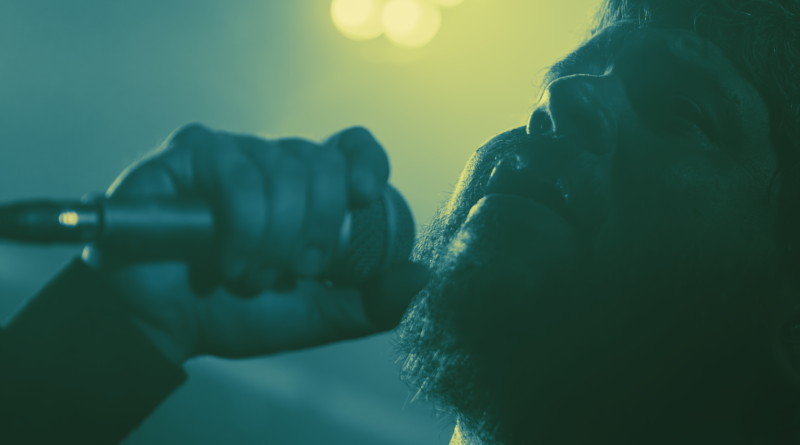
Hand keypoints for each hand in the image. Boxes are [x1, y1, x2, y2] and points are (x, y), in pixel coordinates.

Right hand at [84, 124, 428, 364]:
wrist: (167, 326)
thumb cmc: (237, 312)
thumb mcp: (317, 314)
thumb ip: (371, 302)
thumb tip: (423, 277)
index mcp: (309, 190)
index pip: (352, 148)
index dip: (366, 162)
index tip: (366, 194)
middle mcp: (274, 162)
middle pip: (322, 164)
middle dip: (316, 230)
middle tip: (293, 271)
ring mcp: (233, 152)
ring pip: (283, 173)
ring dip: (273, 242)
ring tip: (249, 275)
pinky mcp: (192, 153)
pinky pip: (239, 176)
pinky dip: (242, 230)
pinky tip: (224, 261)